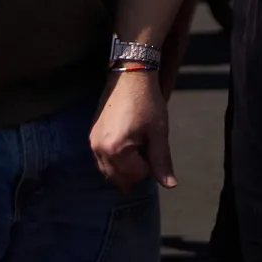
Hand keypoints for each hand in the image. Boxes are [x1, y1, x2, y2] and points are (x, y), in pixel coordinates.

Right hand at [90, 69, 173, 190]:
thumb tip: (170, 185)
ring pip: (107, 170)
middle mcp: (98, 150)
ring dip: (123, 169)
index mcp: (116, 150)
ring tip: (139, 151)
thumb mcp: (158, 131)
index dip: (150, 167)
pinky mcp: (91, 135)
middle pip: (118, 177)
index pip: (136, 175)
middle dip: (135, 171)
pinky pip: (101, 159)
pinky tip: (126, 149)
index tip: (154, 148)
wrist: (129, 76)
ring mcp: (92, 143)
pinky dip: (114, 161)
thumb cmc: (147, 102)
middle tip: (148, 152)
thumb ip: (161, 160)